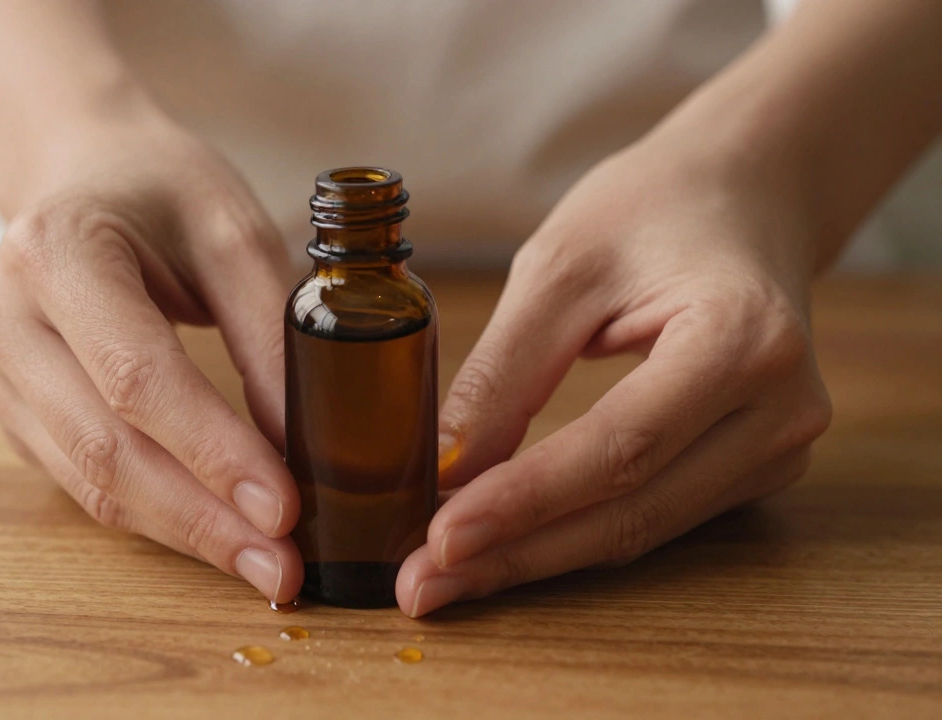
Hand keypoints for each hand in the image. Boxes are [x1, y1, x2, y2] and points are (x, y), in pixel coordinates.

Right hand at [0, 112, 302, 601]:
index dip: (212, 451)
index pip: (136, 376)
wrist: (81, 173)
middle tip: (282, 566)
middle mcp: (3, 316)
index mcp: (55, 251)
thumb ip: (268, 329)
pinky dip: (153, 514)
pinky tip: (213, 532)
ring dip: (181, 531)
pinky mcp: (9, 409)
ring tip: (261, 564)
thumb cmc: (160, 190)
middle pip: (105, 447)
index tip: (284, 507)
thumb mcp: (233, 230)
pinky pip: (81, 481)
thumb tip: (308, 444)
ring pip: (90, 481)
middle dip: (202, 517)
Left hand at [397, 137, 833, 615]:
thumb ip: (505, 371)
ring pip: (643, 529)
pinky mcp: (757, 463)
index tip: (440, 538)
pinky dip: (575, 532)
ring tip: (445, 577)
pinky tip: (508, 546)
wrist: (744, 195)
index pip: (619, 448)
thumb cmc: (653, 208)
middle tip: (422, 585)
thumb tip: (445, 467)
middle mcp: (781, 407)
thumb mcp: (560, 267)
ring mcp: (780, 444)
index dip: (524, 502)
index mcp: (742, 338)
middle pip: (633, 510)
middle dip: (518, 554)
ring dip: (538, 557)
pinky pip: (656, 515)